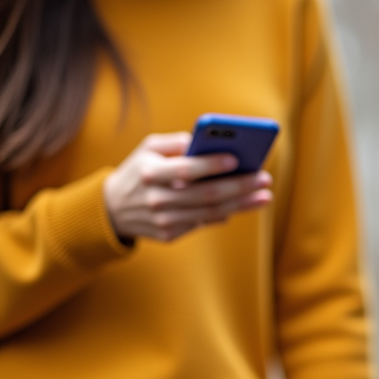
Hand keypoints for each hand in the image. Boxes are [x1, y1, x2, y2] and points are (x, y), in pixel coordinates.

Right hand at [103, 132, 272, 242]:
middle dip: (239, 187)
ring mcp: (164, 221)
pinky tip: (243, 205)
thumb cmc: (139, 170)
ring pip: (210, 214)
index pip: (186, 170)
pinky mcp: (170, 235)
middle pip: (206, 195)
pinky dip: (224, 214)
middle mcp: (157, 200)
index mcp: (150, 173)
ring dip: (241, 205)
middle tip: (264, 179)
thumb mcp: (148, 148)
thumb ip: (177, 142)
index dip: (212, 165)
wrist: (114, 209)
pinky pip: (203, 223)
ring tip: (264, 195)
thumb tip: (209, 142)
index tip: (237, 159)